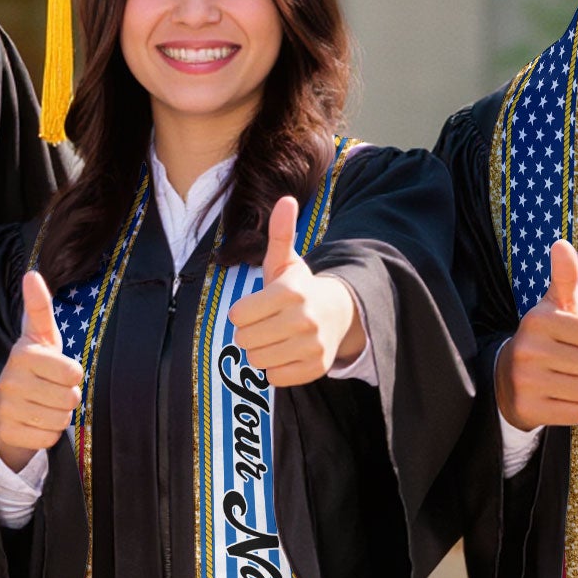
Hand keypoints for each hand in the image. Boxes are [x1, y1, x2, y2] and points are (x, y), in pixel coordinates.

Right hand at [0, 270, 82, 471]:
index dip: (72, 374)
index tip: (59, 369)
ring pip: (61, 420)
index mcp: (23, 353)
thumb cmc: (34, 366)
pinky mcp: (8, 432)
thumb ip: (39, 307)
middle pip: (70, 399)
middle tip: (51, 390)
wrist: (4, 405)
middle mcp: (11, 380)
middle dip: (68, 397)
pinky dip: (48, 434)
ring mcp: (7, 407)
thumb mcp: (40, 336)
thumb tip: (32, 274)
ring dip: (59, 415)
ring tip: (43, 405)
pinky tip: (35, 422)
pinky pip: (48, 439)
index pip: (73, 372)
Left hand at [225, 195, 362, 386]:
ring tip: (275, 338)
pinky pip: (274, 377)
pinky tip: (286, 352)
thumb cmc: (300, 287)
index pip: (238, 316)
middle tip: (265, 324)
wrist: (338, 313)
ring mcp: (312, 346)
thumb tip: (286, 199)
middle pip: (245, 340)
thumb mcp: (286, 261)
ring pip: (257, 361)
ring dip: (260, 351)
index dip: (242, 313)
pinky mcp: (316, 368)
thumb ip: (280, 233)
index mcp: (291, 292)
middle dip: (249, 333)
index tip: (256, 307)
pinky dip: (275, 368)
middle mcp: (304, 320)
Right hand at [495, 239, 577, 428]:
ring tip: (563, 381)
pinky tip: (556, 398)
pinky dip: (573, 409)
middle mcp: (528, 349)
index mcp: (538, 320)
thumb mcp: (553, 308)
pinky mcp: (528, 409)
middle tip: (569, 364)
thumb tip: (562, 243)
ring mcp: (526, 381)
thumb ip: (564, 277)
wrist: (504, 380)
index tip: (574, 341)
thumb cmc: (543, 340)